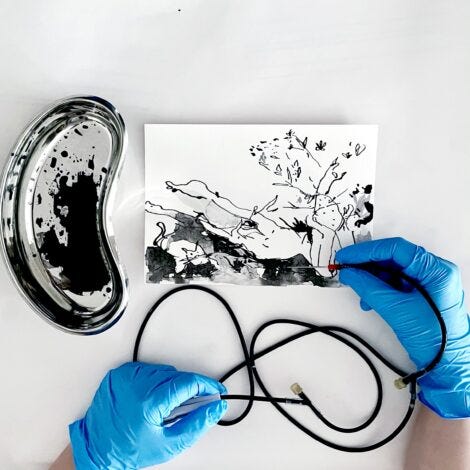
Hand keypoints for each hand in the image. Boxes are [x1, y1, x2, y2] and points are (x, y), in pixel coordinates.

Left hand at [69, 362, 226, 468]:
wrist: (96, 448)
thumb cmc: (128, 450)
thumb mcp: (169, 444)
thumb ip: (197, 423)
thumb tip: (216, 408)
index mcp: (149, 402)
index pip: (187, 383)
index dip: (206, 385)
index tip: (216, 390)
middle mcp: (137, 384)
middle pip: (178, 376)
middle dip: (190, 389)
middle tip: (193, 404)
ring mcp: (127, 376)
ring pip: (164, 371)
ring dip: (172, 384)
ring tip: (166, 406)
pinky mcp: (120, 373)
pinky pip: (148, 369)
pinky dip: (156, 380)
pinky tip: (152, 397)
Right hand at [336, 237, 469, 418]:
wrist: (448, 366)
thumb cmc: (436, 340)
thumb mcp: (396, 310)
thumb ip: (369, 287)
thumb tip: (350, 273)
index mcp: (436, 270)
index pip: (396, 249)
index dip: (367, 251)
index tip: (347, 257)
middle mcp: (434, 272)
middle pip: (393, 258)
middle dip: (367, 265)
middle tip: (346, 268)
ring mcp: (428, 283)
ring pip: (391, 271)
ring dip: (371, 279)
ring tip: (358, 288)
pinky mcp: (421, 294)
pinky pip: (395, 283)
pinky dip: (378, 289)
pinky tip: (369, 298)